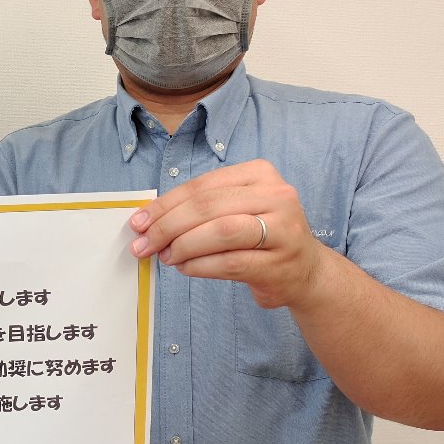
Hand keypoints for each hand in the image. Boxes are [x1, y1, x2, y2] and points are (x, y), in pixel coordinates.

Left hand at [129, 159, 325, 309]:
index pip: (202, 186)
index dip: (164, 204)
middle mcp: (277, 195)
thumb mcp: (235, 209)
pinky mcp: (280, 262)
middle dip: (167, 226)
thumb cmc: (260, 236)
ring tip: (166, 256)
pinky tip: (185, 268)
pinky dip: (199, 266)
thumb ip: (199, 208)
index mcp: (260, 173)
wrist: (305, 270)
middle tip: (143, 244)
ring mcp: (283, 229)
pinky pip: (229, 262)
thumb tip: (148, 220)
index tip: (138, 222)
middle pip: (208, 207)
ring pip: (219, 232)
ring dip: (183, 246)